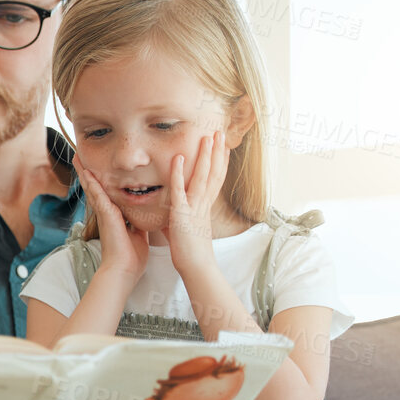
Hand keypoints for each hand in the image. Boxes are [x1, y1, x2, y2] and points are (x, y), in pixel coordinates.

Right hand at [78, 167, 148, 280]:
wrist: (124, 270)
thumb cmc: (131, 258)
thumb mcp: (140, 234)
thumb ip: (140, 222)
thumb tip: (146, 215)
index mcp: (116, 217)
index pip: (107, 194)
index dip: (101, 181)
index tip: (97, 170)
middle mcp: (107, 213)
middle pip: (95, 188)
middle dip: (88, 172)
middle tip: (80, 157)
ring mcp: (104, 213)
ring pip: (93, 188)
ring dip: (84, 172)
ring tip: (77, 157)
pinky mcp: (106, 215)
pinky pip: (97, 195)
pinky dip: (91, 183)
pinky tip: (85, 171)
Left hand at [166, 130, 228, 275]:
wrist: (197, 267)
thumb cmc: (191, 252)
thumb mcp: (189, 229)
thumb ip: (184, 218)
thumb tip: (176, 215)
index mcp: (206, 207)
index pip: (216, 180)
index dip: (220, 163)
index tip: (223, 147)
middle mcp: (204, 204)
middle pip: (214, 173)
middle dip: (217, 152)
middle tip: (219, 133)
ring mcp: (195, 207)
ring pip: (202, 176)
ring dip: (205, 155)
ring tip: (207, 137)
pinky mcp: (182, 213)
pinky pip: (180, 189)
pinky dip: (178, 173)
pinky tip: (178, 157)